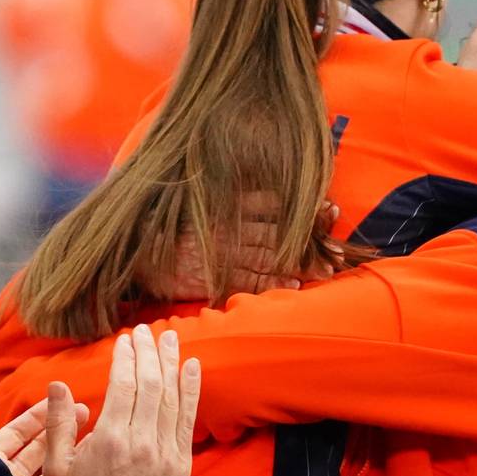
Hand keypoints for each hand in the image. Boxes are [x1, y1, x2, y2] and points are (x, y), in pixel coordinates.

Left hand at [0, 397, 87, 475]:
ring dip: (73, 456)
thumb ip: (5, 441)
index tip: (59, 399)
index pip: (16, 433)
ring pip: (54, 473)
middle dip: (61, 430)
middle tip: (85, 412)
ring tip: (94, 438)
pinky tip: (92, 472)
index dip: (37, 415)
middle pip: (39, 450)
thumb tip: (25, 416)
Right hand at [44, 325, 200, 475]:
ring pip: (171, 396)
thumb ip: (59, 423)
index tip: (125, 339)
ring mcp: (164, 450)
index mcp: (110, 439)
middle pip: (150, 384)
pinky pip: (189, 418)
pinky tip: (192, 366)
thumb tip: (58, 384)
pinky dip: (191, 390)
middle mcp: (141, 441)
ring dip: (171, 362)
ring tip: (170, 336)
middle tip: (146, 330)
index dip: (126, 358)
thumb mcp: (58, 467)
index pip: (123, 386)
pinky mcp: (181, 459)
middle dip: (148, 352)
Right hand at [136, 194, 342, 299]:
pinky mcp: (214, 276)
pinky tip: (294, 286)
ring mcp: (224, 253)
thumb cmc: (173, 226)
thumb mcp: (203, 200)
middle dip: (312, 238)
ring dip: (300, 263)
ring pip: (270, 256)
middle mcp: (231, 229)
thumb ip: (238, 195)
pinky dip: (273, 283)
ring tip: (327, 269)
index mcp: (229, 207)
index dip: (305, 207)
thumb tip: (274, 189)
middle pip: (279, 231)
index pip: (275, 204)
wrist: (137, 254)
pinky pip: (249, 280)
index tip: (331, 208)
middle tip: (339, 246)